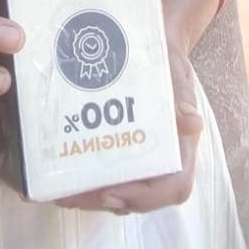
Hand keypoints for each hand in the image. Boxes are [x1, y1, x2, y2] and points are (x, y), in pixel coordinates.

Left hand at [52, 44, 203, 214]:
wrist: (155, 47)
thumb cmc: (168, 62)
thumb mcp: (175, 73)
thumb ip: (182, 96)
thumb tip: (191, 124)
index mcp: (182, 146)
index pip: (174, 187)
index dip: (144, 197)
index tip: (109, 192)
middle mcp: (162, 161)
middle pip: (138, 198)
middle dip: (102, 200)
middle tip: (67, 195)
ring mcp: (141, 161)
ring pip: (119, 193)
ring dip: (89, 197)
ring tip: (57, 191)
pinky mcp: (121, 155)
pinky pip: (106, 177)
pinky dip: (84, 183)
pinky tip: (56, 177)